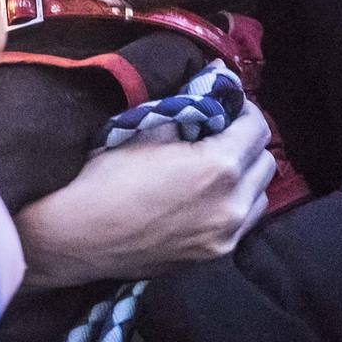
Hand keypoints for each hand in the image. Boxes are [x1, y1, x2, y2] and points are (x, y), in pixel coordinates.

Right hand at [15, 104, 274, 287]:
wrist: (75, 237)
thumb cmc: (104, 178)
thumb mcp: (145, 129)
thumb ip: (188, 108)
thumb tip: (211, 84)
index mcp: (219, 168)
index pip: (257, 128)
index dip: (242, 108)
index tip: (223, 103)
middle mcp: (233, 206)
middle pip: (265, 163)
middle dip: (247, 142)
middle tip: (218, 132)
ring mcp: (226, 238)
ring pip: (259, 196)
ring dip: (245, 177)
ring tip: (212, 167)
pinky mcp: (213, 257)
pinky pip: (242, 224)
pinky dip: (234, 205)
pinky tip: (203, 197)